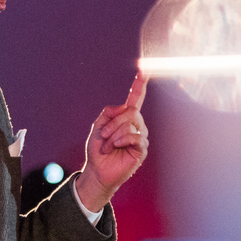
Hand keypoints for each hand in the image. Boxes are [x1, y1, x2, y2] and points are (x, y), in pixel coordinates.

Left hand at [75, 73, 148, 212]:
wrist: (97, 170)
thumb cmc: (97, 150)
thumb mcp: (97, 127)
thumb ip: (108, 113)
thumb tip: (124, 106)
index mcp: (125, 118)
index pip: (135, 98)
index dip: (139, 85)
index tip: (144, 70)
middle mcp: (136, 125)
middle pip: (131, 111)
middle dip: (113, 122)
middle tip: (103, 134)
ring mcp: (140, 137)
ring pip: (130, 124)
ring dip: (113, 134)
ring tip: (108, 146)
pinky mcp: (141, 149)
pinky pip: (135, 136)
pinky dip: (121, 140)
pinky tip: (115, 147)